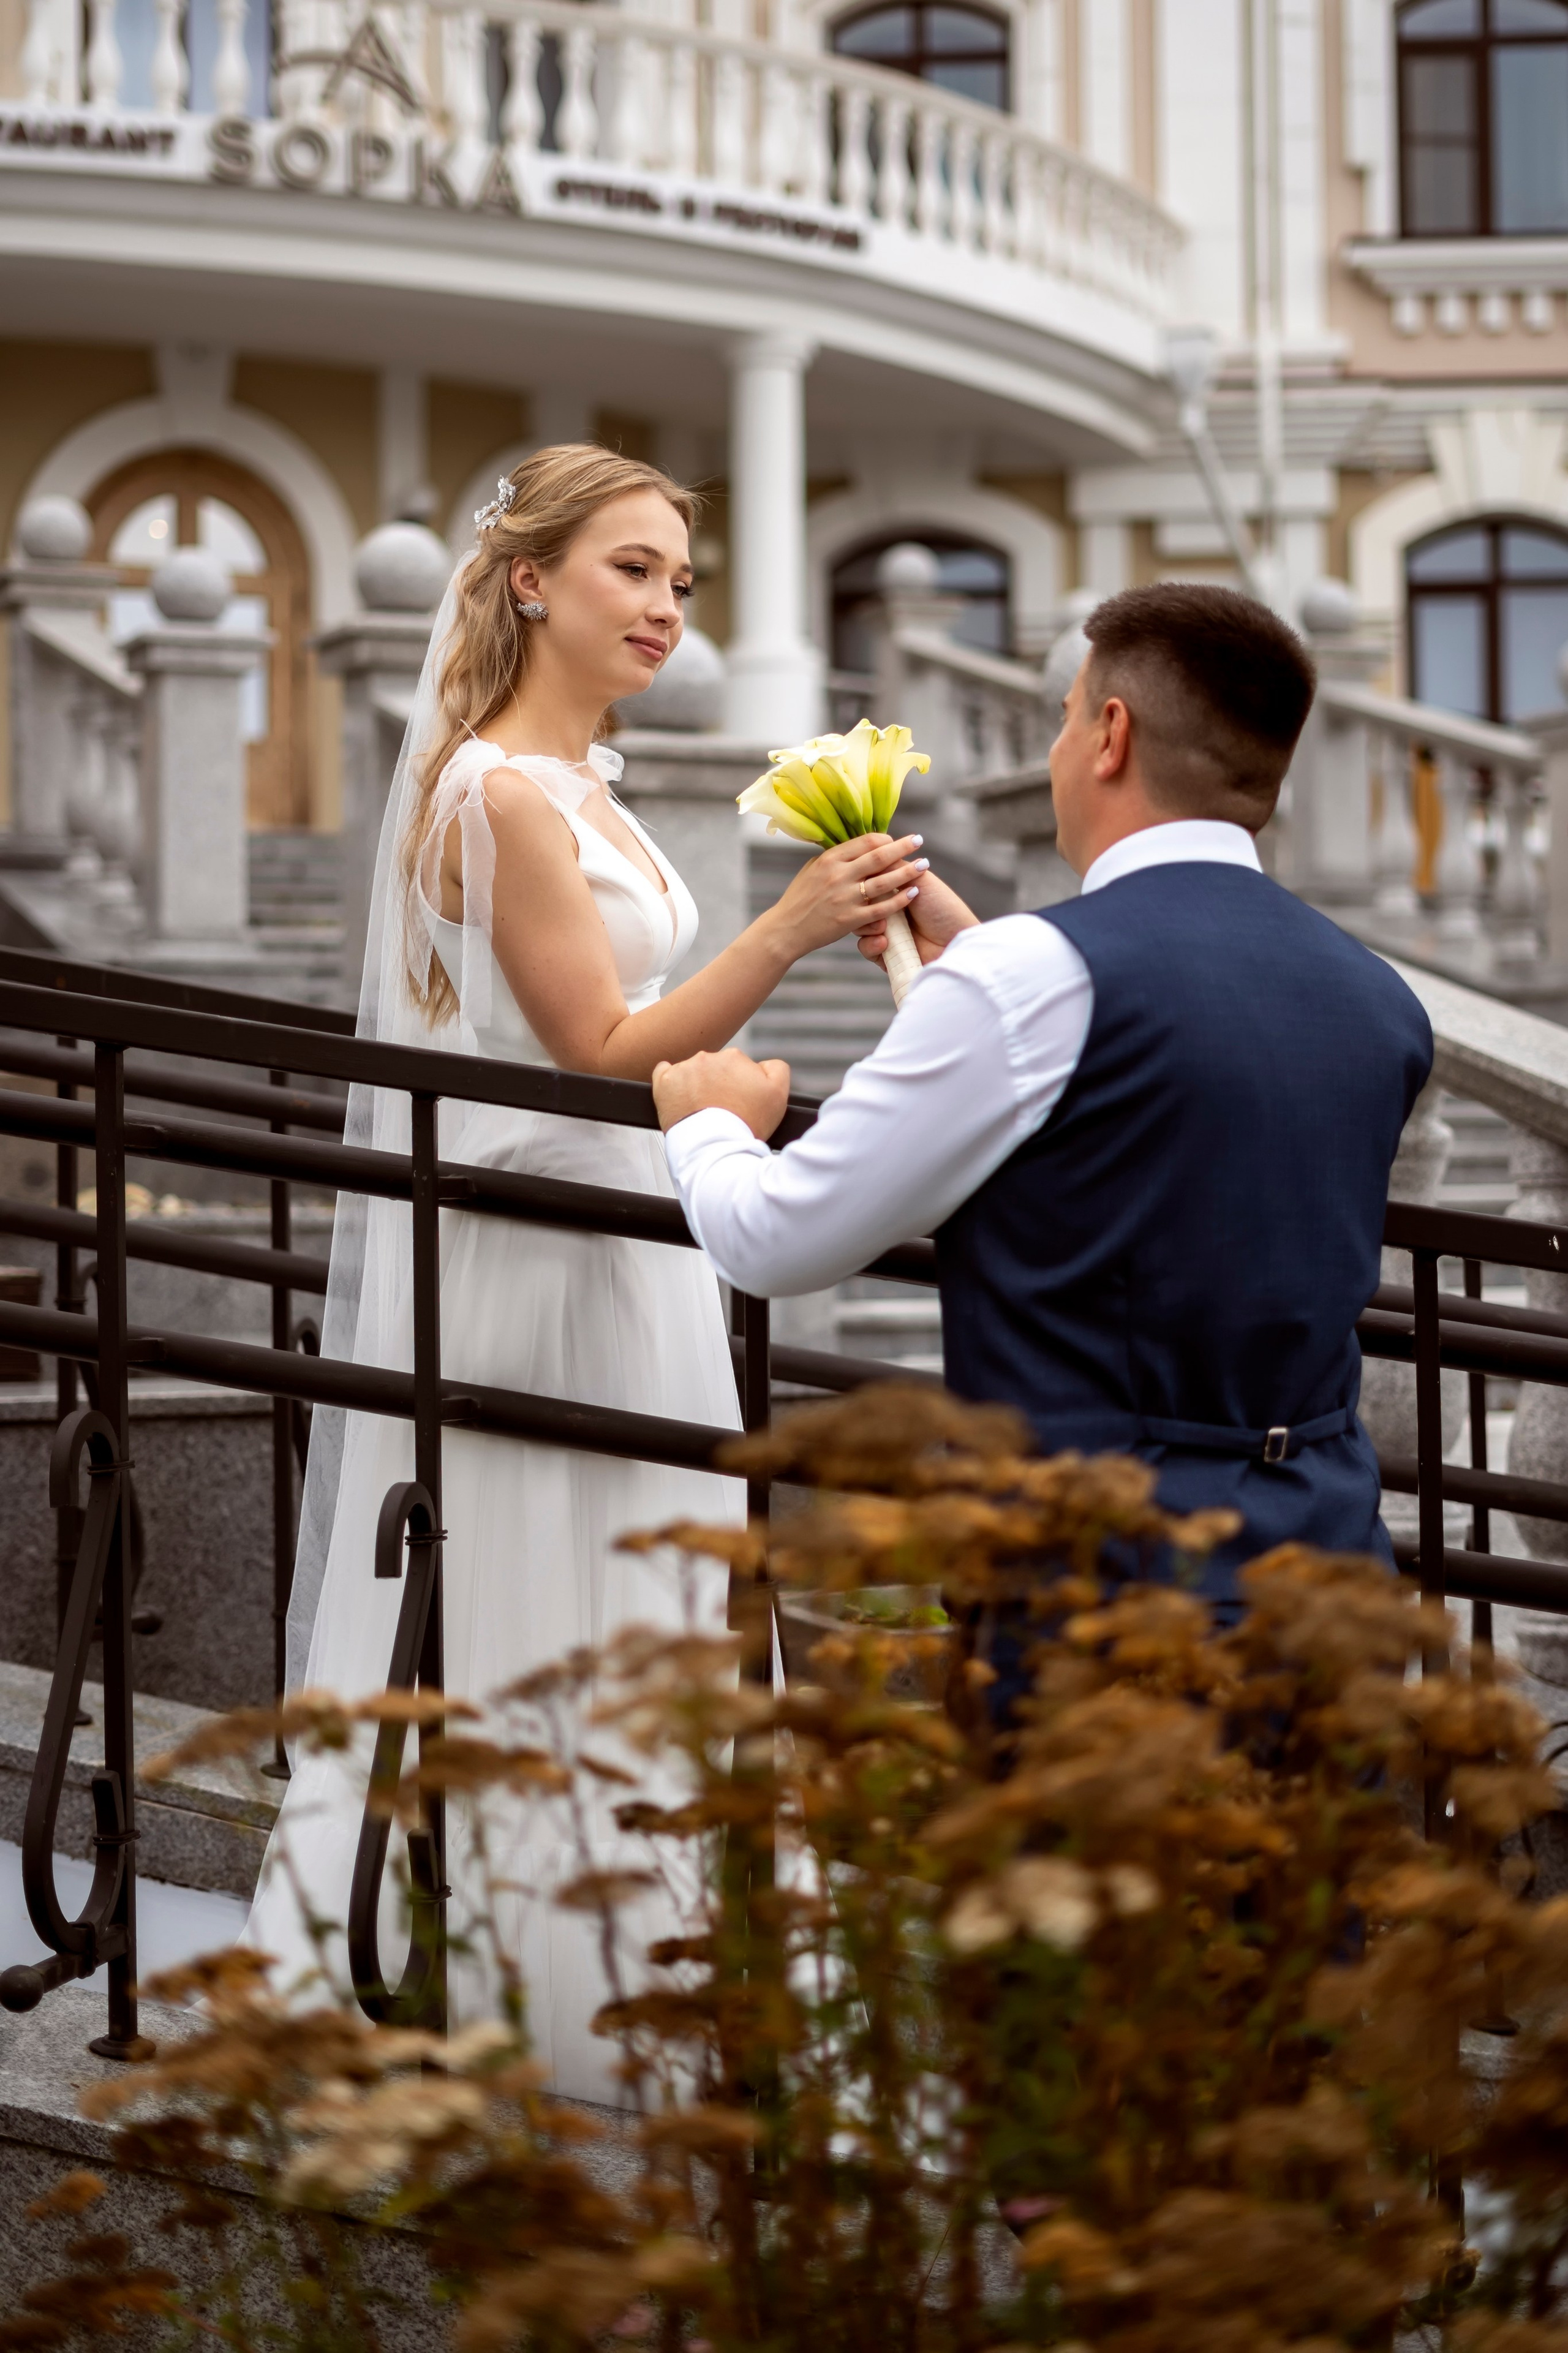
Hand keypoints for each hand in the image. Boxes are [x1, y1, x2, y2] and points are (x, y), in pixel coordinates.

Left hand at [653, 1049, 791, 1139]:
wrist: (716, 1148)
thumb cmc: (747, 1124)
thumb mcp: (778, 1094)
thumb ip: (776, 1068)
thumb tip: (763, 1063)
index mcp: (734, 1057)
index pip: (737, 1066)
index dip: (739, 1084)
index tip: (738, 1101)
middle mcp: (707, 1058)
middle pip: (714, 1068)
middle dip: (718, 1084)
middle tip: (722, 1109)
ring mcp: (683, 1070)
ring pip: (692, 1072)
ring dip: (696, 1085)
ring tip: (702, 1110)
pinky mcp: (663, 1083)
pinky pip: (664, 1073)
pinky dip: (671, 1083)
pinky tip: (679, 1097)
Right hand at [766, 833, 928, 960]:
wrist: (785, 930)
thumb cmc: (798, 899)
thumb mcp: (812, 870)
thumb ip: (834, 858)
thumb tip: (854, 846)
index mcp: (829, 859)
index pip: (864, 841)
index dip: (885, 839)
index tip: (897, 839)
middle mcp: (838, 875)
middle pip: (878, 856)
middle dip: (903, 847)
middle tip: (919, 840)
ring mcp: (845, 898)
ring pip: (884, 881)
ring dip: (907, 871)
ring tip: (924, 865)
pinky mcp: (850, 919)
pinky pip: (881, 908)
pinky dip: (899, 900)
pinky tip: (912, 893)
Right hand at [856, 865, 979, 971]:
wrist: (956, 939)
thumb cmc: (942, 906)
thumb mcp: (919, 879)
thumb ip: (893, 866)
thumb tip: (870, 853)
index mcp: (895, 891)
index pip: (868, 882)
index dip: (862, 881)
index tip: (862, 879)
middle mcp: (888, 910)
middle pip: (858, 905)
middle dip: (862, 904)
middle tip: (873, 904)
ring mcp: (886, 932)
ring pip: (858, 927)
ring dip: (866, 926)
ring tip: (883, 926)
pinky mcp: (886, 954)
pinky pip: (866, 949)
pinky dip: (871, 945)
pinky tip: (885, 943)